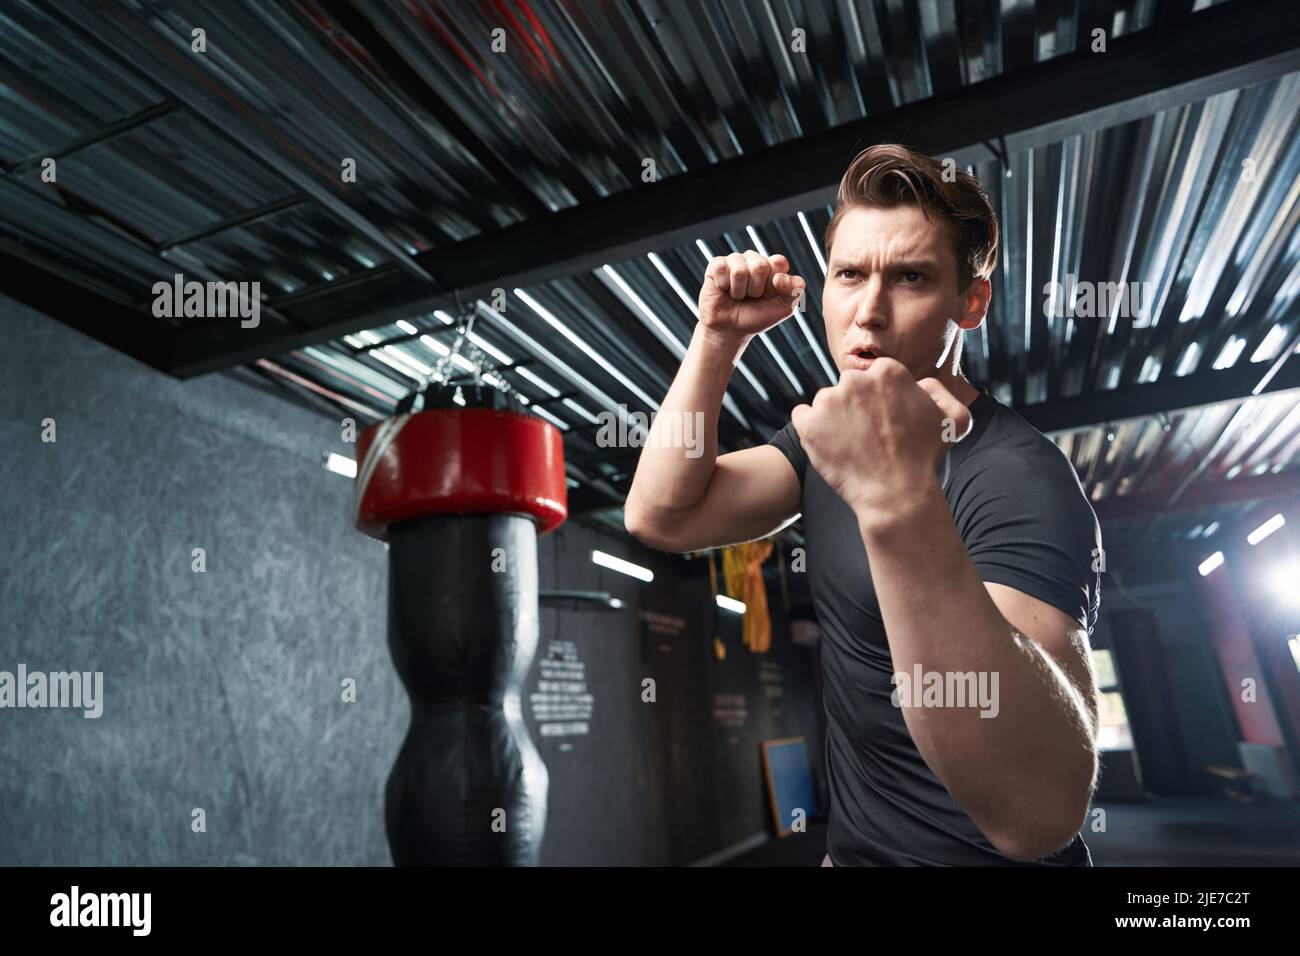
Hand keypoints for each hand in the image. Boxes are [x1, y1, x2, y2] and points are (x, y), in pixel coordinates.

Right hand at [698, 250, 804, 341]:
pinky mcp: (716, 265)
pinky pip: (722, 268)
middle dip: (756, 289)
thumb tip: (780, 277)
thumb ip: (795, 291)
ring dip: (739, 291)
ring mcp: (735, 260)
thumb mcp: (784, 308)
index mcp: (772, 266)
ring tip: (737, 296)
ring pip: (740, 270)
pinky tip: (724, 290)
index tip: (768, 296)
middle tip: (751, 297)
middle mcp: (754, 259)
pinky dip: (723, 286)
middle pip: (760, 265)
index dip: (774, 283)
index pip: (779, 262)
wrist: (731, 330)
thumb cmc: (757, 317)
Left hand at [790, 359, 973, 518]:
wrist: (896, 494)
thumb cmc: (925, 458)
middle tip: (869, 436)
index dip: (881, 401)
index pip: (876, 378)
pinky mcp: (809, 423)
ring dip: (835, 418)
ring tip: (853, 445)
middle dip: (858, 407)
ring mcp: (829, 401)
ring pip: (827, 402)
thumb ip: (939, 390)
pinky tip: (829, 444)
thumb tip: (919, 383)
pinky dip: (812, 428)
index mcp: (888, 372)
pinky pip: (802, 416)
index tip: (885, 421)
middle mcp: (855, 380)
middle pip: (850, 388)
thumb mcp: (954, 418)